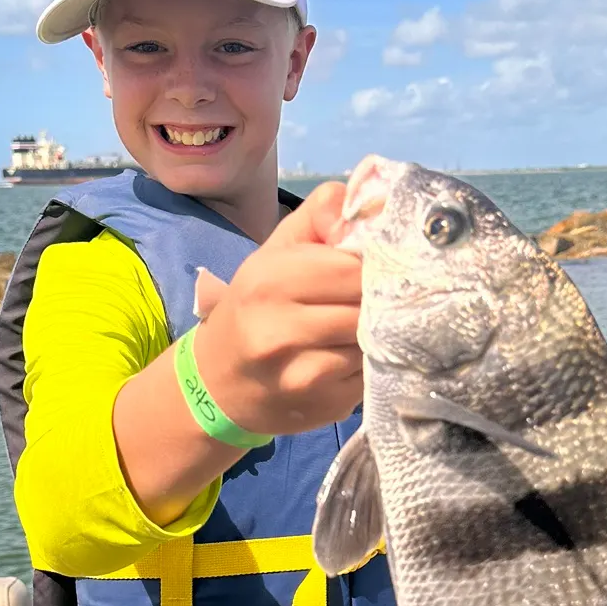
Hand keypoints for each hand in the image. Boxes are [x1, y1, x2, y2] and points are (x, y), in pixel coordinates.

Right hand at [192, 182, 362, 435]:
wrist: (219, 384)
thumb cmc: (254, 308)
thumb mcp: (274, 253)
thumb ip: (320, 218)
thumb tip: (371, 199)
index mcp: (271, 281)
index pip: (354, 267)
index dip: (376, 265)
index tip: (383, 266)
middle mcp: (282, 330)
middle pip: (366, 306)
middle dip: (381, 300)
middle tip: (387, 297)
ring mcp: (304, 375)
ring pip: (373, 342)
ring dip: (378, 333)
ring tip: (369, 326)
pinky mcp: (326, 405)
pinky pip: (370, 375)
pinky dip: (371, 363)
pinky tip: (354, 356)